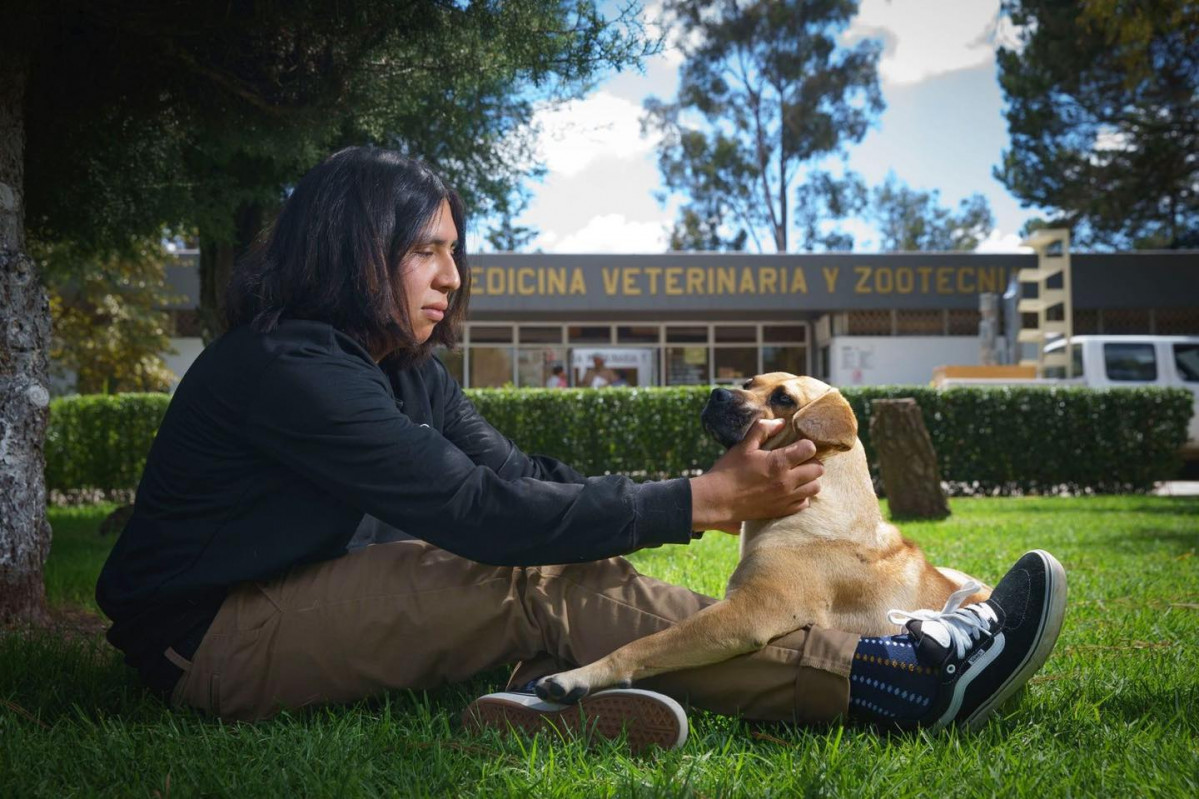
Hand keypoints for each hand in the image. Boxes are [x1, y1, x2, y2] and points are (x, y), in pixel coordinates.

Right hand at [689, 419, 822, 531]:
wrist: (717, 500)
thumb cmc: (728, 471)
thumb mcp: (743, 446)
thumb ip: (763, 430)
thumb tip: (780, 423)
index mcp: (778, 462)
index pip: (810, 449)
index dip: (805, 444)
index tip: (797, 445)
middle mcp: (787, 481)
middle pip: (818, 469)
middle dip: (811, 461)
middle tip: (799, 460)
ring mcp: (786, 498)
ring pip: (815, 487)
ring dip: (809, 479)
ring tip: (797, 475)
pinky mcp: (782, 511)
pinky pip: (804, 503)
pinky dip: (801, 496)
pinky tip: (790, 490)